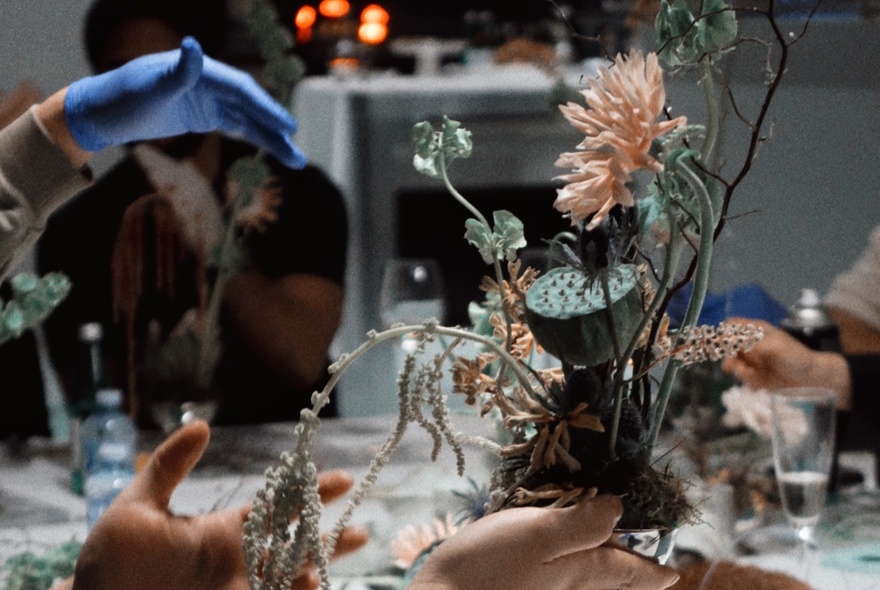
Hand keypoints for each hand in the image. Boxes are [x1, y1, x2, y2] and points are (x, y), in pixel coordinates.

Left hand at [63, 37, 305, 168]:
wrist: (104, 112)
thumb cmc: (123, 97)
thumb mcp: (150, 87)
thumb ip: (178, 71)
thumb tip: (193, 45)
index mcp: (201, 71)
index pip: (241, 90)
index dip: (265, 107)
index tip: (287, 126)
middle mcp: (210, 81)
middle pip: (251, 104)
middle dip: (275, 125)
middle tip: (297, 143)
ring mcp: (210, 99)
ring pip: (249, 119)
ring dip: (272, 138)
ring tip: (296, 159)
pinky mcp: (206, 115)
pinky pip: (238, 126)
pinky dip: (257, 138)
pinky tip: (275, 150)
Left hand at [65, 421, 366, 589]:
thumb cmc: (110, 561)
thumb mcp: (137, 507)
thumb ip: (168, 467)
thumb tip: (201, 426)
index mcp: (223, 532)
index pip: (277, 508)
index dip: (310, 493)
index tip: (343, 478)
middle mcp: (237, 561)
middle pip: (294, 546)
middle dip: (328, 540)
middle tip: (363, 531)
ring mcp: (237, 588)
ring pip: (289, 579)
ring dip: (315, 573)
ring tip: (338, 570)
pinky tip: (314, 589)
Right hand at [410, 495, 678, 589]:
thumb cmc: (489, 568)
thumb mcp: (539, 533)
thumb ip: (584, 522)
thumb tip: (620, 509)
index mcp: (589, 574)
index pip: (638, 572)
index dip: (656, 563)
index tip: (670, 564)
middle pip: (617, 581)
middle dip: (630, 564)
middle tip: (638, 547)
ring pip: (591, 582)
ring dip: (600, 563)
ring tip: (601, 546)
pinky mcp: (528, 588)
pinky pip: (564, 581)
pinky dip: (570, 567)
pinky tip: (555, 555)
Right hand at [721, 317, 851, 408]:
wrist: (812, 378)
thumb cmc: (796, 356)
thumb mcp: (774, 347)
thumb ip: (750, 343)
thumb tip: (728, 340)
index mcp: (756, 331)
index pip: (732, 325)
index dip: (724, 332)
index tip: (723, 344)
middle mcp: (751, 344)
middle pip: (727, 346)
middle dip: (728, 357)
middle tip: (731, 366)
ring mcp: (753, 360)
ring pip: (733, 364)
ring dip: (739, 371)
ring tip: (750, 375)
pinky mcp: (756, 375)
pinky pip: (743, 378)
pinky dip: (749, 382)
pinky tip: (760, 384)